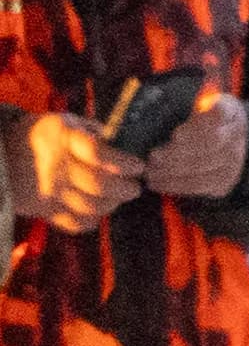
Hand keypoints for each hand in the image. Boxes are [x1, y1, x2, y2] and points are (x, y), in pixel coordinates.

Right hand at [3, 108, 140, 232]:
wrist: (2, 154)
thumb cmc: (44, 137)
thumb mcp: (65, 122)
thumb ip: (94, 131)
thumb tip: (123, 144)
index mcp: (63, 139)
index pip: (97, 153)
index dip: (123, 163)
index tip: (139, 166)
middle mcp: (57, 166)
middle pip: (99, 185)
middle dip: (125, 189)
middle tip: (135, 188)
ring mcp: (50, 191)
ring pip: (91, 206)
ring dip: (112, 204)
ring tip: (118, 198)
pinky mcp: (45, 210)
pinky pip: (76, 223)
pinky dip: (93, 220)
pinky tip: (98, 210)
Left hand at [140, 91, 248, 202]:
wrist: (226, 133)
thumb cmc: (199, 113)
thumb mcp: (192, 98)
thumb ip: (176, 98)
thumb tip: (146, 101)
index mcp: (227, 108)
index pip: (218, 116)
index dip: (198, 128)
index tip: (176, 135)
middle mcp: (236, 135)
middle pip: (210, 147)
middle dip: (178, 154)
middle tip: (153, 156)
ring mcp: (234, 160)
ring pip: (204, 170)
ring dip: (173, 172)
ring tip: (150, 172)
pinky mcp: (226, 180)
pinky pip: (200, 187)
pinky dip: (176, 186)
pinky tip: (158, 182)